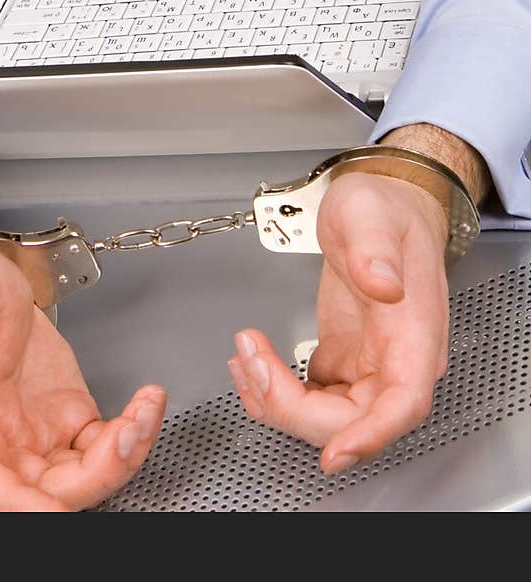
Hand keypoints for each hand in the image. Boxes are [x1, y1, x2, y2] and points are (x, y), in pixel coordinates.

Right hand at [0, 245, 166, 510]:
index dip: (22, 505)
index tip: (54, 507)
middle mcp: (8, 438)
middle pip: (51, 491)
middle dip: (97, 474)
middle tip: (126, 432)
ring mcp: (43, 433)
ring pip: (86, 476)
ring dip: (124, 455)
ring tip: (145, 410)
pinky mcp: (72, 417)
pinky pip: (107, 445)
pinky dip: (134, 432)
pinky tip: (146, 402)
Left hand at [228, 172, 449, 473]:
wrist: (382, 204)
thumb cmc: (383, 209)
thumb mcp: (370, 213)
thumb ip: (375, 248)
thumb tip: (382, 282)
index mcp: (413, 333)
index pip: (402, 404)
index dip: (369, 435)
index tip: (333, 452)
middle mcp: (396, 359)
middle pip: (355, 419)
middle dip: (295, 408)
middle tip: (252, 363)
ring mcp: (370, 364)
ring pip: (329, 416)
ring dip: (279, 402)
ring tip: (244, 357)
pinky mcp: (345, 359)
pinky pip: (314, 397)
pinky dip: (279, 391)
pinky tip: (254, 363)